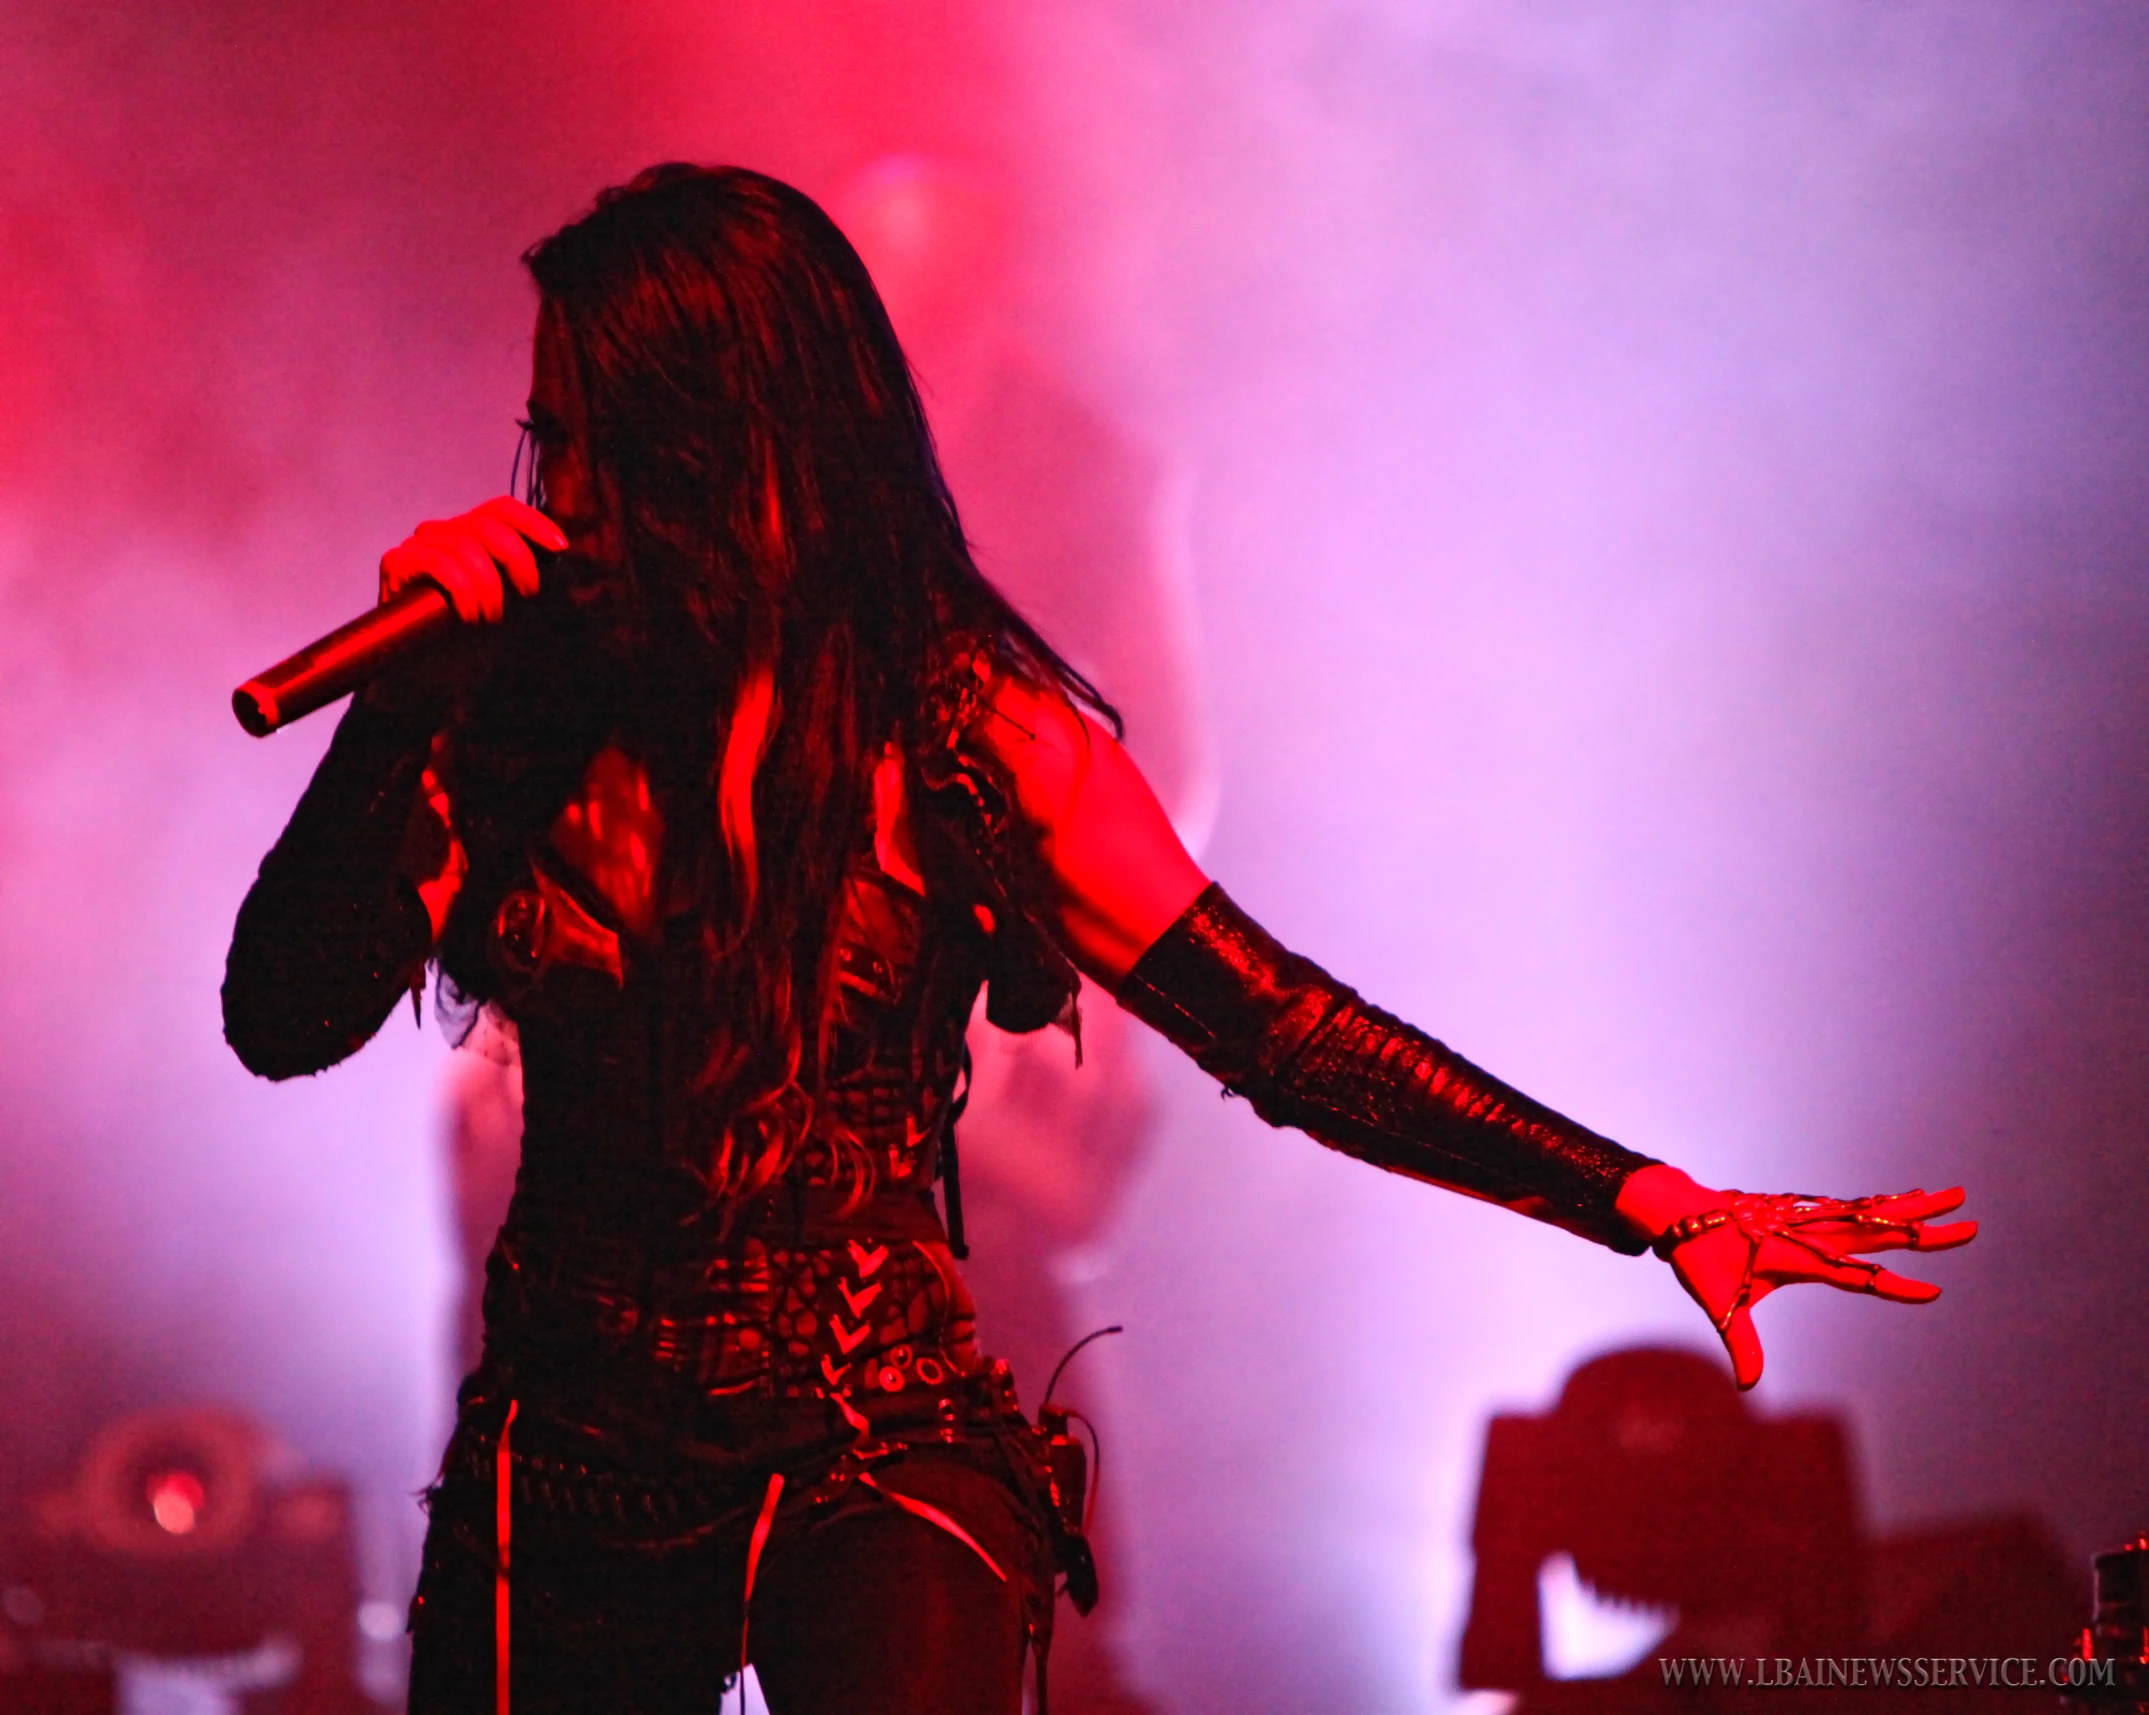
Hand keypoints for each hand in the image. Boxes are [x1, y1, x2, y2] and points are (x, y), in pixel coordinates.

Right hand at [379, 496, 566, 622]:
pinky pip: (437, 562)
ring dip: (488, 584)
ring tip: (493, 618)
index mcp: (471, 535)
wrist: (430, 676)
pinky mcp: (396, 564)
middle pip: (486, 523)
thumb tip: (560, 553)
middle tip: (528, 594)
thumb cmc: (474, 639)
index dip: (532, 521)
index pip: (500, 509)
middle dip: (517, 558)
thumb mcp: (513, 604)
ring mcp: (418, 545)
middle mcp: (443, 533)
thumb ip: (529, 576)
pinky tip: (470, 616)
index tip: (559, 547)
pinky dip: (462, 590)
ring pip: (463, 544)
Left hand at [1619, 1167, 1975, 1388]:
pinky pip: (1854, 1207)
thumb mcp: (1718, 1304)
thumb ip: (1741, 1343)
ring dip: (1913, 1207)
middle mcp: (1810, 1232)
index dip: (1893, 1286)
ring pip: (1872, 1213)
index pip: (1854, 1275)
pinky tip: (1909, 1199)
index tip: (1934, 1292)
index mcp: (1795, 1255)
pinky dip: (1885, 1204)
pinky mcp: (1805, 1212)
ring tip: (1953, 1196)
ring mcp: (1810, 1218)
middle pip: (1878, 1233)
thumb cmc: (1699, 1260)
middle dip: (1925, 1231)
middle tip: (1970, 1224)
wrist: (1679, 1213)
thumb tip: (1747, 1387)